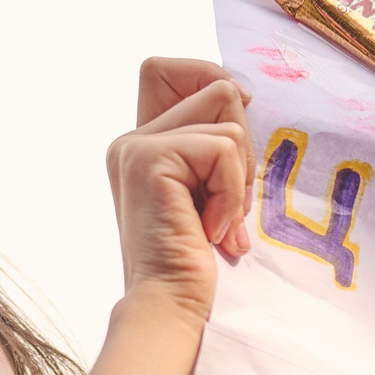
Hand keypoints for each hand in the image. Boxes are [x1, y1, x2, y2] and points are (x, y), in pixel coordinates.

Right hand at [106, 57, 254, 322]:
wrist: (172, 305)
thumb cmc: (196, 262)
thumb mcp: (213, 190)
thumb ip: (216, 144)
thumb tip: (242, 92)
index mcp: (143, 144)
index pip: (169, 69)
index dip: (209, 81)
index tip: (232, 139)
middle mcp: (132, 139)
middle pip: (214, 88)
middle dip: (242, 147)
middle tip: (228, 203)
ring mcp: (136, 146)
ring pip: (227, 118)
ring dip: (238, 178)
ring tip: (216, 221)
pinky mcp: (149, 159)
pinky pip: (223, 148)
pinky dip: (231, 193)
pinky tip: (209, 229)